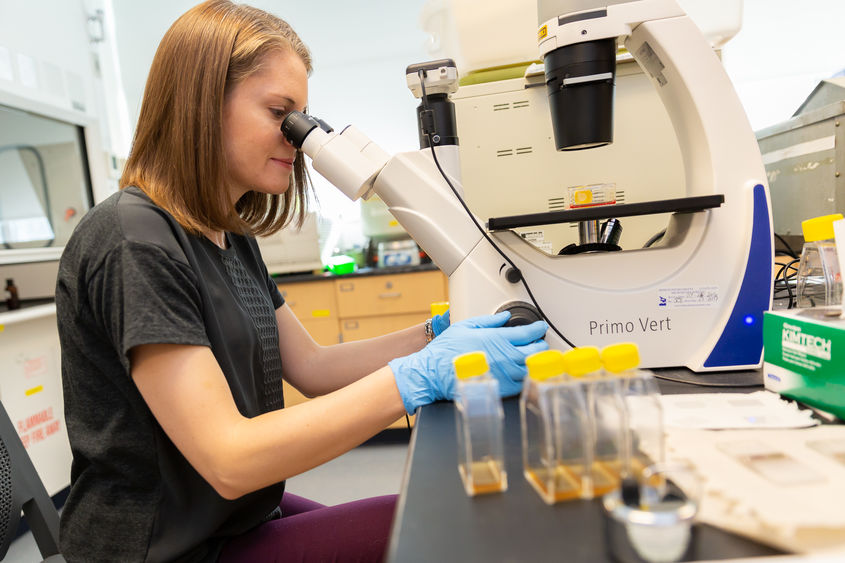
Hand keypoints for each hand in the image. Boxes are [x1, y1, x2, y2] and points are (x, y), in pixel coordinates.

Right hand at [388, 311, 547, 412]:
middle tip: (539, 343)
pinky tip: (522, 373)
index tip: (540, 328)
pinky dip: (525, 377)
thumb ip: (489, 321)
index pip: (528, 333)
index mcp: (498, 339)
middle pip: (535, 351)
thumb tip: (504, 317)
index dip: (538, 329)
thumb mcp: (466, 326)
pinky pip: (521, 384)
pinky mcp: (500, 389)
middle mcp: (504, 357)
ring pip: (531, 368)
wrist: (434, 372)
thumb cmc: (446, 350)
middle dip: (540, 345)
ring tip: (533, 358)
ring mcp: (504, 374)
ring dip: (534, 362)